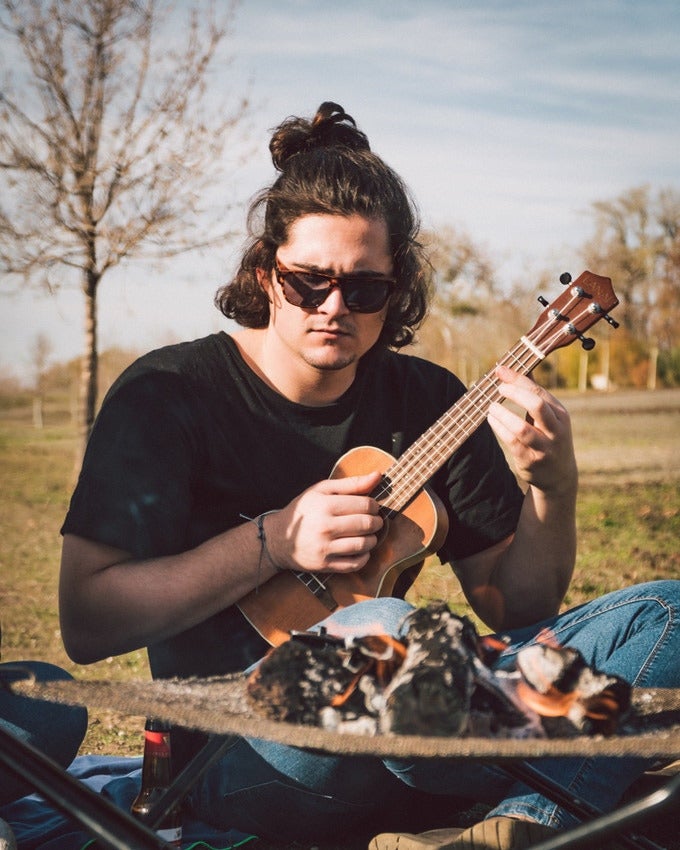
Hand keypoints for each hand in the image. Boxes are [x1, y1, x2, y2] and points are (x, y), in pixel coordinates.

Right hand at [267, 471, 383, 573]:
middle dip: (376, 522)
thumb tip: (377, 476)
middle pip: (366, 524)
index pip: (365, 505)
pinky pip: (354, 564)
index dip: (374, 506)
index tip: (372, 507)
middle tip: (374, 521)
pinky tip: (361, 549)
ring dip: (372, 539)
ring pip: (363, 545)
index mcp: (325, 505)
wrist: (278, 538)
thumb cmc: (304, 510)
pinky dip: (364, 557)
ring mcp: (324, 548)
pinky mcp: (325, 565)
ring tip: (368, 534)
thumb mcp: (322, 490)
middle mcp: (325, 527)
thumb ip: (351, 483)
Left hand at [487, 365, 576, 495]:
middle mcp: (555, 430)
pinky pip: (511, 442)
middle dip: (514, 393)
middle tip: (498, 388)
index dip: (518, 379)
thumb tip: (519, 367)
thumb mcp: (549, 416)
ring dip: (502, 414)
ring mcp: (544, 448)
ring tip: (491, 407)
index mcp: (560, 415)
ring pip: (521, 428)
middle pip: (536, 405)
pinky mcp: (530, 461)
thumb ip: (535, 393)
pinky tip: (492, 419)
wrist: (559, 475)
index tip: (500, 370)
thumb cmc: (549, 437)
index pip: (539, 392)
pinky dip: (499, 428)